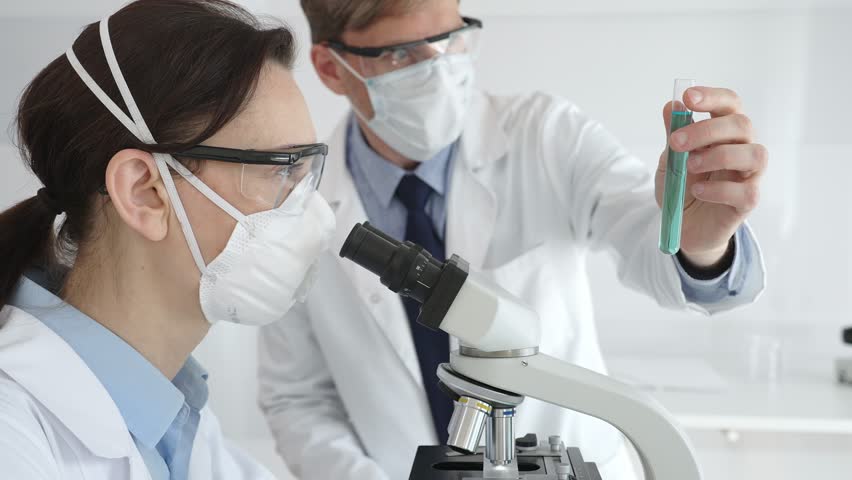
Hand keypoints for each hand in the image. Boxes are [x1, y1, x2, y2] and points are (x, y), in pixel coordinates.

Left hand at [654, 87, 767, 267]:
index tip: (688, 97)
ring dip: (718, 156)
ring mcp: (749, 175)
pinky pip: (745, 191)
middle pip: (741, 125)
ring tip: (690, 166)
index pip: (730, 104)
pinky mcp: (748, 201)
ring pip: (754, 154)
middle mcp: (742, 148)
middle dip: (706, 130)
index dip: (713, 97)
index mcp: (724, 132)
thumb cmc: (681, 186)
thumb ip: (674, 134)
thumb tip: (672, 105)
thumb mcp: (670, 159)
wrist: (683, 225)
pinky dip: (718, 189)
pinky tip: (697, 191)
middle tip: (676, 143)